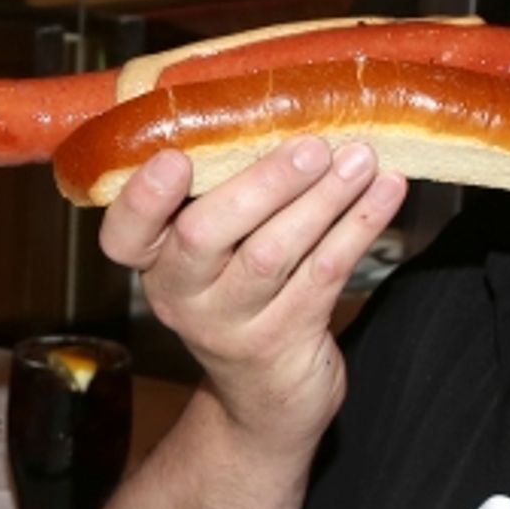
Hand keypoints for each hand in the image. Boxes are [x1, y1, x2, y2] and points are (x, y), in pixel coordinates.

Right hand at [99, 138, 407, 448]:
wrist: (267, 400)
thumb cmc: (245, 295)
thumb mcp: (217, 254)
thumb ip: (228, 193)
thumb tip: (282, 107)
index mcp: (154, 261)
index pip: (122, 233)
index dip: (143, 198)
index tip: (175, 158)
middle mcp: (180, 296)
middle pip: (204, 235)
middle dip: (263, 184)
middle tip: (313, 146)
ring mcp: (230, 325)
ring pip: (273, 253)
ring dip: (323, 200)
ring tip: (361, 159)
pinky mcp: (283, 341)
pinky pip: (323, 275)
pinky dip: (358, 227)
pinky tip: (387, 193)